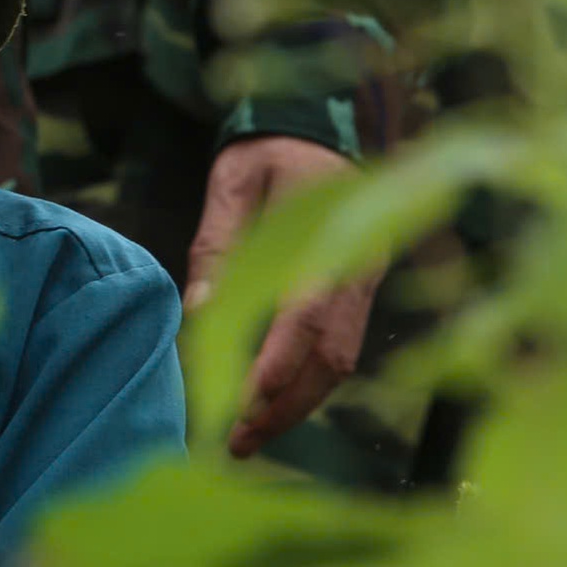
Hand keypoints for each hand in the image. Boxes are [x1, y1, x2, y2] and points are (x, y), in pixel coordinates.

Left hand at [184, 135, 378, 459]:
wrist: (323, 125)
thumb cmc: (270, 150)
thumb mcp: (233, 182)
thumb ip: (218, 244)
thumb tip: (200, 314)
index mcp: (329, 233)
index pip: (307, 314)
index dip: (278, 363)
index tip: (244, 402)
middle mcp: (358, 265)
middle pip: (332, 355)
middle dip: (285, 405)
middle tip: (235, 441)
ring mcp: (366, 281)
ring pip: (342, 361)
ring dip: (298, 404)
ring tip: (247, 436)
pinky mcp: (361, 291)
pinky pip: (342, 349)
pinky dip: (308, 384)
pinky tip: (272, 404)